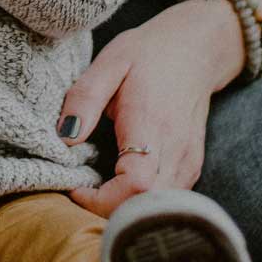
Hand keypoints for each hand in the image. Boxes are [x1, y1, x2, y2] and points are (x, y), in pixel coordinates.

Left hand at [58, 0, 243, 217]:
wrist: (197, 49)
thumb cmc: (150, 53)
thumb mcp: (109, 62)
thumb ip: (84, 99)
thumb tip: (65, 138)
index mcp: (152, 124)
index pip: (136, 185)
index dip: (102, 199)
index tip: (76, 187)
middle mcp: (176, 150)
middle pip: (146, 207)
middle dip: (109, 212)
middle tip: (83, 192)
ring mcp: (189, 162)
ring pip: (159, 209)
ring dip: (125, 209)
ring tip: (99, 189)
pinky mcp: (192, 167)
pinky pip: (167, 200)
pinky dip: (141, 202)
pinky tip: (121, 185)